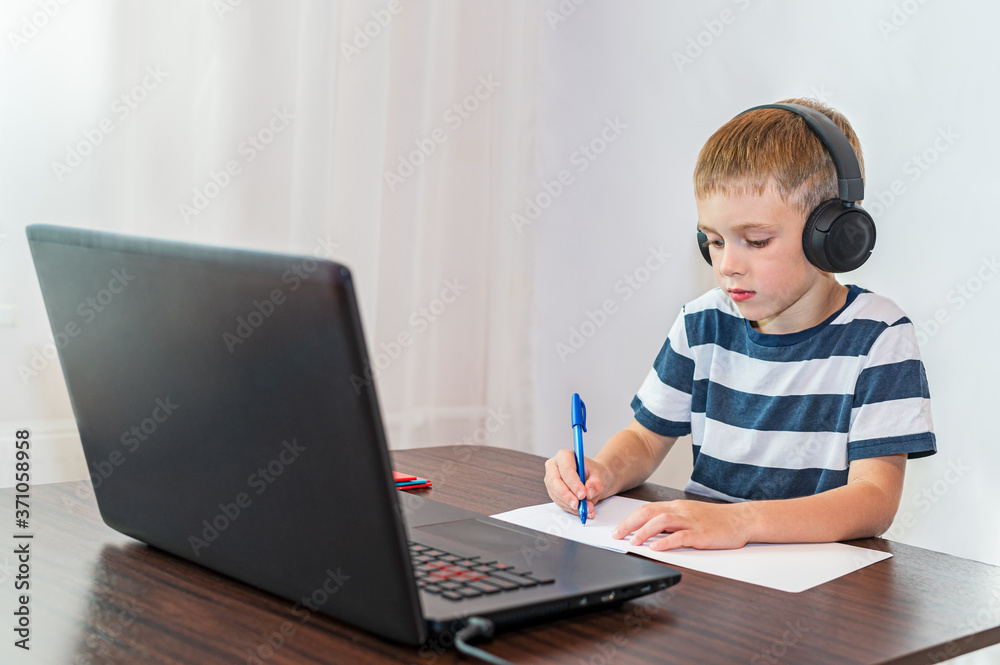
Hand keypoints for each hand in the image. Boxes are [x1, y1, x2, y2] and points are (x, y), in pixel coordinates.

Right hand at [543, 449, 614, 518]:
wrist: (593, 479)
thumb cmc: (594, 472)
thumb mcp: (599, 475)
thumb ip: (596, 483)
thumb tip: (589, 491)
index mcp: (564, 456)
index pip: (565, 470)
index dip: (573, 483)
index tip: (582, 494)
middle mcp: (554, 467)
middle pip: (554, 482)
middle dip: (567, 496)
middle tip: (578, 505)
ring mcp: (551, 480)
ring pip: (556, 495)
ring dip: (570, 505)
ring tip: (586, 509)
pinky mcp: (553, 492)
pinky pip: (559, 502)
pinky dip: (571, 509)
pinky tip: (582, 510)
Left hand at [611, 500, 753, 550]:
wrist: (740, 519)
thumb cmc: (714, 520)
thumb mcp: (689, 515)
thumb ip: (670, 521)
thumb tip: (647, 530)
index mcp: (676, 507)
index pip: (647, 509)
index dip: (629, 519)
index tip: (617, 530)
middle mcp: (680, 511)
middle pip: (649, 513)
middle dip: (630, 524)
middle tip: (617, 536)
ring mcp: (691, 522)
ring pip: (662, 522)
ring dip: (644, 532)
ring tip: (633, 542)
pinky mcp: (701, 534)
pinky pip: (681, 536)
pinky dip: (667, 541)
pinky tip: (656, 548)